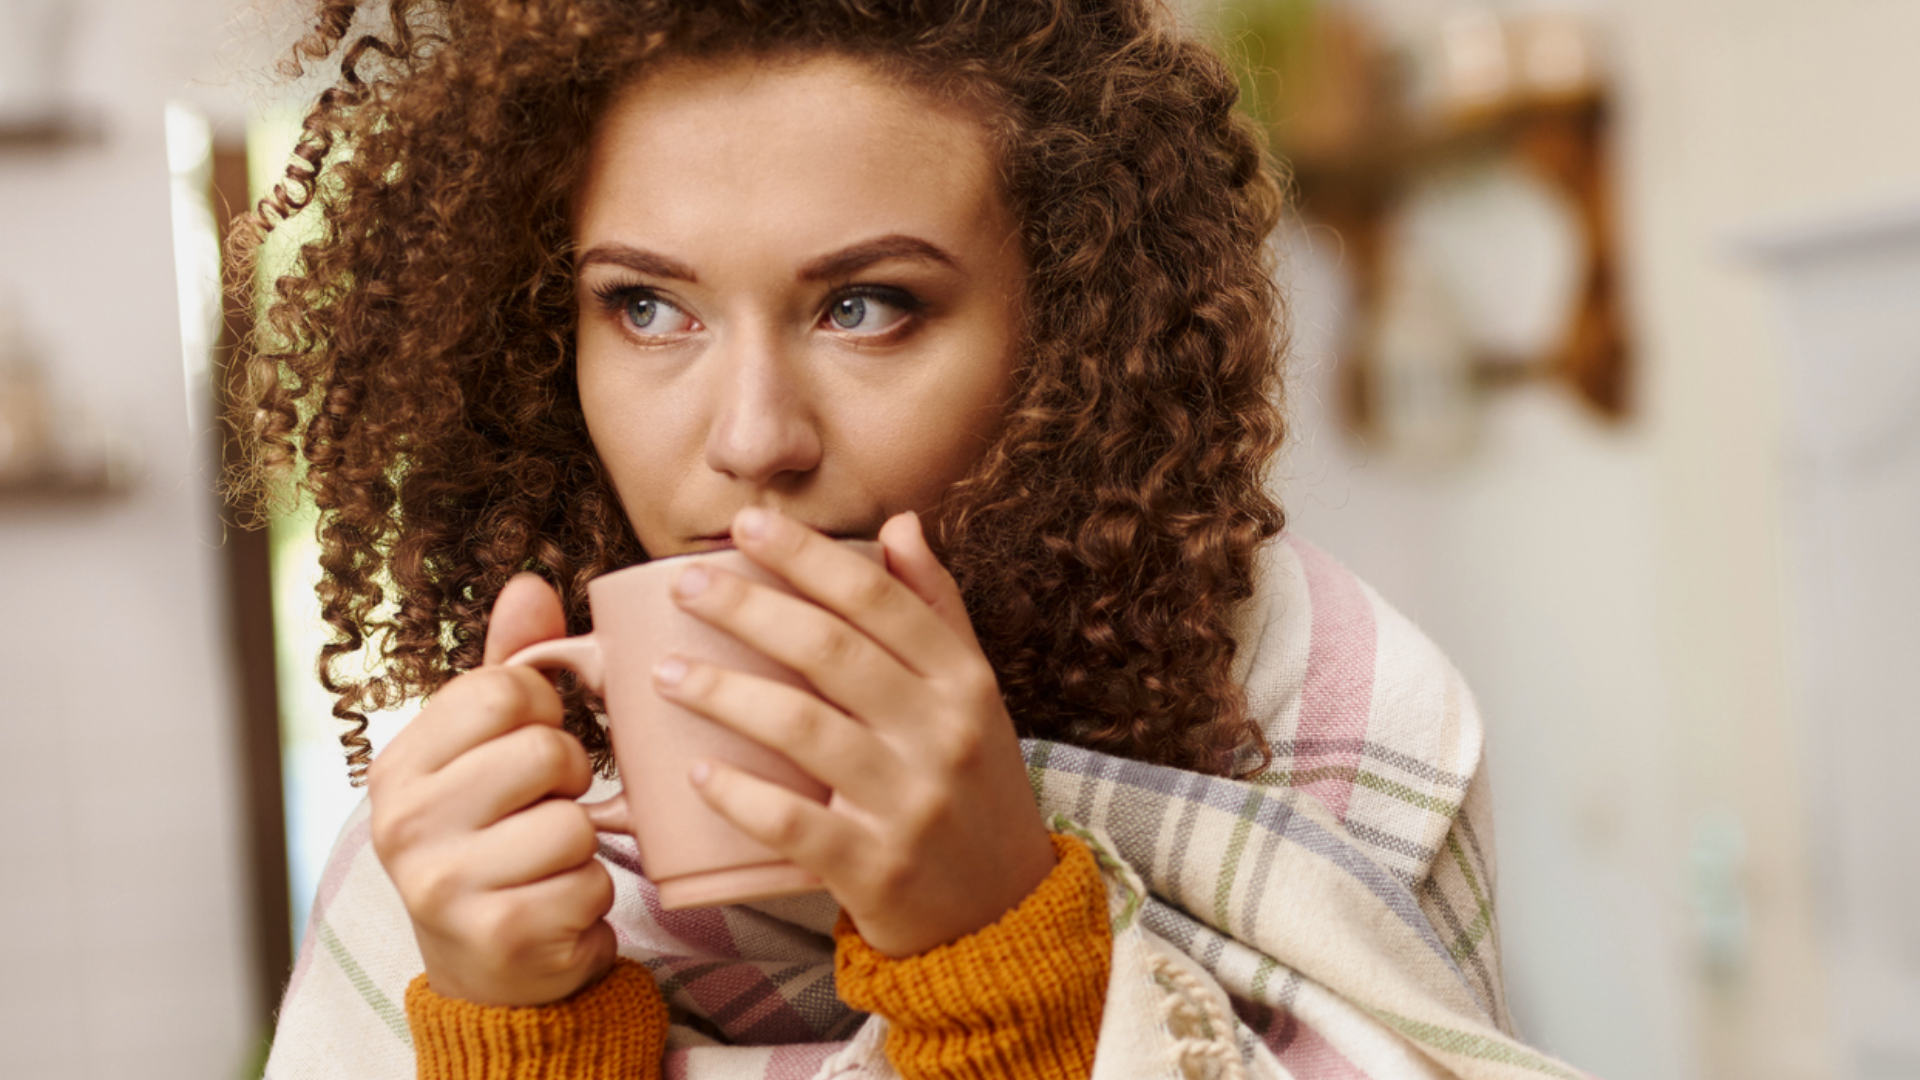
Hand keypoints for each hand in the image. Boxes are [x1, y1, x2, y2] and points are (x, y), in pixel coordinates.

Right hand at [366, 574, 618, 1005]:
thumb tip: (530, 584)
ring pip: (575, 820)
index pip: (501, 689)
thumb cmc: (494, 840)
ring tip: (547, 862)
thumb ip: (508, 668)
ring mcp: (444, 884)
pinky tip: (556, 907)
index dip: (543, 711)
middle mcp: (405, 823)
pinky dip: (591, 894)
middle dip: (570, 779)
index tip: (532, 746)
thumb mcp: (487, 750)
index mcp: (399, 766)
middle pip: (546, 750)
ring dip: (583, 844)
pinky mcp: (499, 935)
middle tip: (545, 808)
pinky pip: (591, 881)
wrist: (485, 972)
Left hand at [655, 507, 1057, 957]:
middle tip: (686, 583)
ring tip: (667, 673)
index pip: (879, 599)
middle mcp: (943, 734)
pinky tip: (697, 772)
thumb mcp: (973, 697)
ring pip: (803, 729)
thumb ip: (937, 609)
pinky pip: (796, 825)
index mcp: (964, 682)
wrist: (1002, 913)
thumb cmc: (970, 788)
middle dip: (750, 608)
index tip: (746, 527)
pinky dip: (742, 796)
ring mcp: (911, 803)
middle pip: (831, 650)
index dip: (808, 556)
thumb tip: (899, 524)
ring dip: (725, 693)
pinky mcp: (877, 868)